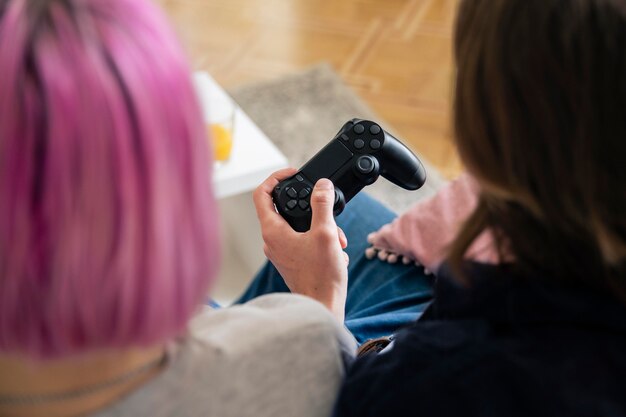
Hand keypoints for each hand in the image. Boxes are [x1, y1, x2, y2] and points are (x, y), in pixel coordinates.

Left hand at [253, 168, 348, 321]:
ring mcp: (281, 252)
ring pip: (297, 226)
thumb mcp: (326, 232)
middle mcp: (272, 241)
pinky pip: (303, 241)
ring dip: (320, 226)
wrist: (322, 307)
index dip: (276, 178)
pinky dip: (319, 240)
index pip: (262, 193)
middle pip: (284, 209)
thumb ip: (322, 204)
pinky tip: (336, 250)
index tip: (294, 174)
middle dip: (310, 206)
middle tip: (326, 206)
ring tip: (338, 237)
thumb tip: (322, 185)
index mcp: (272, 231)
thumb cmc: (321, 276)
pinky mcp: (292, 261)